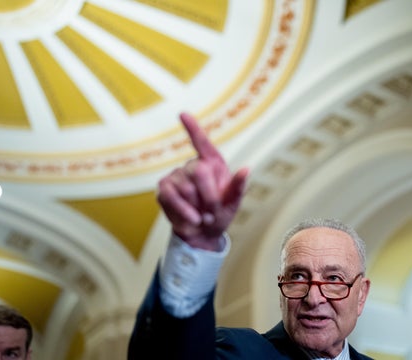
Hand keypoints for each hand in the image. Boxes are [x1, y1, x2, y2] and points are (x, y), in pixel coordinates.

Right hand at [157, 113, 248, 250]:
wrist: (202, 234)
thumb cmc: (220, 215)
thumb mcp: (233, 203)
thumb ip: (239, 187)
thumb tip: (247, 169)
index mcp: (213, 164)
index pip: (202, 143)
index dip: (192, 128)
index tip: (182, 114)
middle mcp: (193, 166)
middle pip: (199, 171)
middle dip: (209, 196)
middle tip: (213, 211)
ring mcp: (176, 176)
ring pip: (186, 187)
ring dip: (197, 207)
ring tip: (202, 214)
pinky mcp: (164, 189)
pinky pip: (171, 196)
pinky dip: (184, 211)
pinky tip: (192, 218)